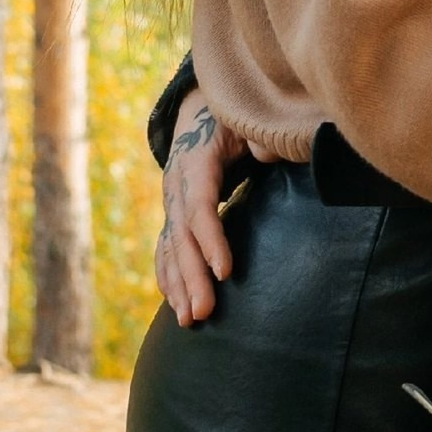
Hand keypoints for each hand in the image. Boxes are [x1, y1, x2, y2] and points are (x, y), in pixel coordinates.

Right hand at [157, 89, 246, 326]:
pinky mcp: (173, 214)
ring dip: (178, 286)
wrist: (200, 111)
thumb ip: (259, 136)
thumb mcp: (246, 117)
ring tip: (190, 320)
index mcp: (195, 162)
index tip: (225, 272)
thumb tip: (265, 155)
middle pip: (182, 237)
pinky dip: (168, 277)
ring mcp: (171, 202)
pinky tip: (176, 304)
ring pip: (171, 248)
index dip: (211, 239)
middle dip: (192, 277)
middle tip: (204, 312)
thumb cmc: (232, 117)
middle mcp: (176, 186)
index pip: (200, 207)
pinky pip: (166, 249)